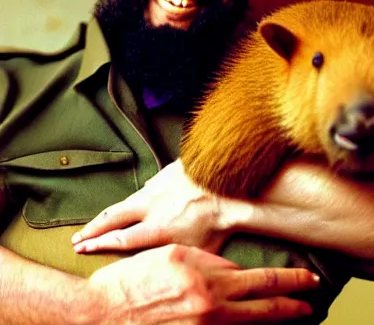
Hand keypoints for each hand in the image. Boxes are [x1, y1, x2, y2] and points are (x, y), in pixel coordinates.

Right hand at [72, 160, 240, 253]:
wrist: (233, 190)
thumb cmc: (219, 224)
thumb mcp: (199, 251)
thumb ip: (176, 256)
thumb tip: (165, 263)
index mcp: (157, 229)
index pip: (119, 238)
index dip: (98, 244)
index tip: (81, 247)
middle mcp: (152, 206)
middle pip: (114, 217)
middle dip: (93, 228)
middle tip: (78, 235)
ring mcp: (160, 186)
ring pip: (130, 199)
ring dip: (115, 212)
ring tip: (103, 220)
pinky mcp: (169, 172)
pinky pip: (151, 184)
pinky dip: (143, 195)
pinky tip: (141, 199)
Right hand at [89, 243, 318, 323]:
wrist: (101, 312)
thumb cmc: (136, 277)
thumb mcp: (177, 254)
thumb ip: (210, 262)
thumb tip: (234, 270)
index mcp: (209, 281)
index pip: (262, 281)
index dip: (290, 282)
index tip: (309, 280)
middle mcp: (212, 309)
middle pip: (264, 309)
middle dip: (293, 307)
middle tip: (312, 303)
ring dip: (273, 320)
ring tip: (294, 315)